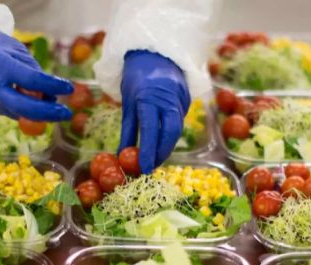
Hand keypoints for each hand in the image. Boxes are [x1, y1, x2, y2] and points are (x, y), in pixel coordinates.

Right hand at [0, 27, 72, 120]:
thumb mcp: (17, 53)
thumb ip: (34, 73)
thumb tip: (52, 97)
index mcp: (0, 65)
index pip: (31, 80)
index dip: (53, 86)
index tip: (70, 88)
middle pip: (22, 107)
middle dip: (47, 113)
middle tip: (66, 114)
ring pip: (17, 113)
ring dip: (38, 111)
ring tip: (49, 102)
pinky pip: (10, 112)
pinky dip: (24, 109)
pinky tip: (28, 100)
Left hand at [119, 50, 189, 173]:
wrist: (155, 51)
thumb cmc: (136, 77)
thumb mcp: (128, 102)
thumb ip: (128, 130)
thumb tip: (123, 155)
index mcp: (149, 96)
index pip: (150, 129)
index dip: (148, 150)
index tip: (144, 168)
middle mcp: (168, 97)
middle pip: (171, 132)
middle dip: (161, 152)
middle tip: (150, 166)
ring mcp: (181, 97)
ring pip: (177, 128)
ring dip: (166, 145)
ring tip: (154, 157)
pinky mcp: (187, 99)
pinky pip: (179, 120)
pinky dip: (170, 134)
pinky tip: (162, 141)